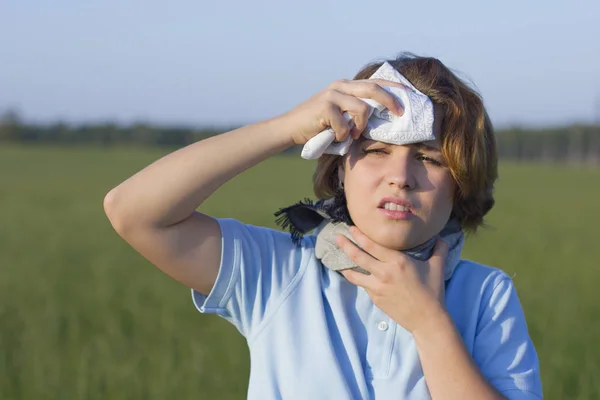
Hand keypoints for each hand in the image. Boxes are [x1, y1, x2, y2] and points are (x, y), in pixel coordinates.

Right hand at [278, 79, 405, 145]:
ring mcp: (332, 94)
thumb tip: (384, 118)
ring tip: (352, 135)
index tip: (411, 95)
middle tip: (401, 114)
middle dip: (391, 101)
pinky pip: (345, 125)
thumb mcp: (341, 114)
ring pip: (362, 109)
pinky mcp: (325, 106)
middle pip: (374, 88)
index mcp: (347, 86)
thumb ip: (357, 111)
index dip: (395, 87)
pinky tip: (334, 137)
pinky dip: (343, 135)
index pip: (376, 81)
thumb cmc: (318, 125)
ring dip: (361, 127)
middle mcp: (341, 86)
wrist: (290, 128)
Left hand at [335, 226, 448, 333]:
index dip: (360, 236)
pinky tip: (353, 275)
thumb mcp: (437, 267)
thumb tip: (440, 236)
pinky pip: (364, 285)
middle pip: (359, 256)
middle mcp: (384, 273)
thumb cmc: (433, 291)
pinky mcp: (375, 298)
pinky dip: (357, 279)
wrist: (427, 319)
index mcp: (398, 261)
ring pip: (355, 274)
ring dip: (345, 265)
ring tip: (337, 259)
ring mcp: (377, 287)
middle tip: (336, 237)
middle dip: (345, 245)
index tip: (351, 228)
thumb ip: (438, 249)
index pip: (373, 246)